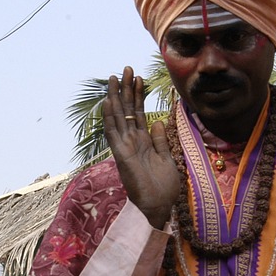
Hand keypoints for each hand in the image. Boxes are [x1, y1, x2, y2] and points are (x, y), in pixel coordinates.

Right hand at [102, 67, 181, 228]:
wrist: (159, 206)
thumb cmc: (164, 187)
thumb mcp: (167, 158)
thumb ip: (161, 140)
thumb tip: (158, 122)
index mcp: (143, 141)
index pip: (139, 113)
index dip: (139, 95)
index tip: (140, 78)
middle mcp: (131, 141)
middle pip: (127, 110)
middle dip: (126, 89)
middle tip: (125, 69)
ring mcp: (124, 147)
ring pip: (118, 117)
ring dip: (115, 97)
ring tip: (115, 77)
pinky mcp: (121, 155)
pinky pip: (113, 134)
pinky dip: (110, 118)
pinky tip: (108, 102)